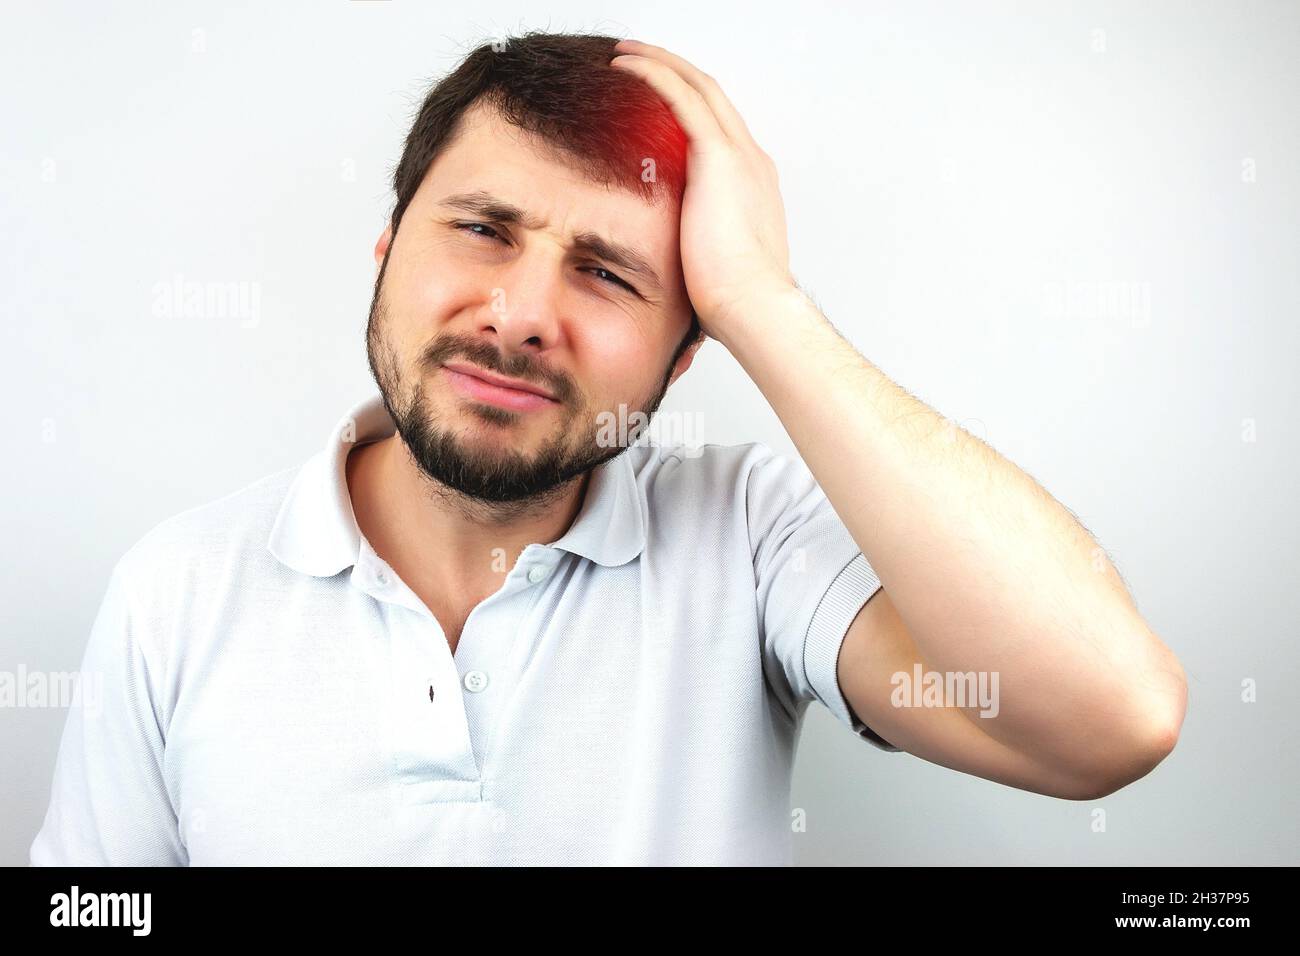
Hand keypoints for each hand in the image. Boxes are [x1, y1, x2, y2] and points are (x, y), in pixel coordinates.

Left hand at [610, 39, 796, 340]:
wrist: (752, 305)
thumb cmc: (734, 299)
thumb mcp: (714, 264)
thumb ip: (697, 246)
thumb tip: (673, 263)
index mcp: (753, 186)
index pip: (720, 129)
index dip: (690, 107)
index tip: (659, 102)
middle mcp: (752, 161)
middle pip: (712, 96)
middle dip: (676, 72)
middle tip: (638, 61)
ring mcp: (739, 155)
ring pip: (698, 86)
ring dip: (661, 63)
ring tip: (625, 55)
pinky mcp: (718, 155)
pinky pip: (682, 96)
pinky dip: (655, 74)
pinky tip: (626, 67)